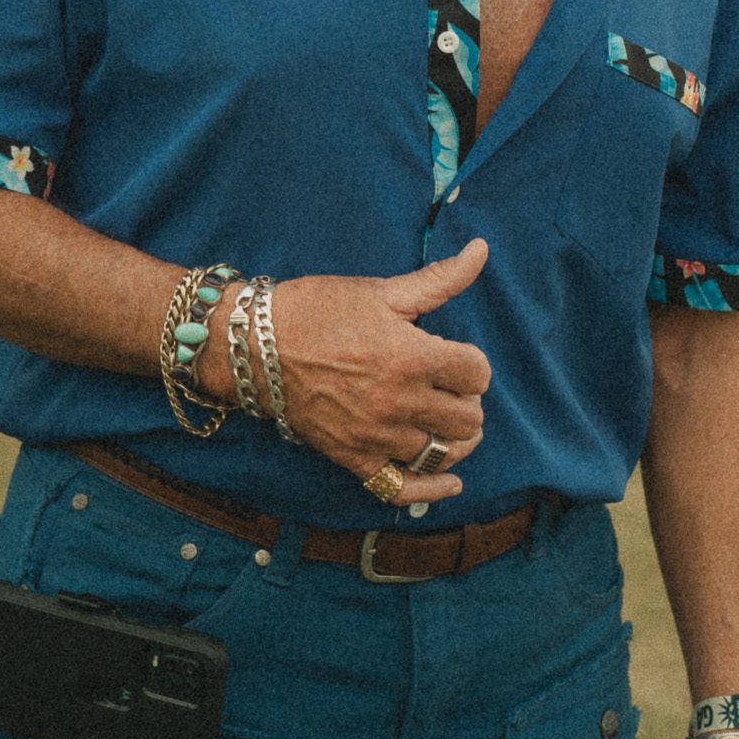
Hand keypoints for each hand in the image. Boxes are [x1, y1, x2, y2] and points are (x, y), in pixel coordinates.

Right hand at [242, 241, 490, 504]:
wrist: (256, 347)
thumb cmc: (319, 311)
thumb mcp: (382, 290)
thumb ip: (440, 278)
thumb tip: (481, 249)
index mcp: (413, 356)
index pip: (477, 373)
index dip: (472, 362)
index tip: (457, 357)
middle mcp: (400, 402)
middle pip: (468, 418)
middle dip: (467, 400)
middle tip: (449, 387)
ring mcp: (378, 435)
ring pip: (444, 453)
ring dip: (453, 437)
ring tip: (445, 420)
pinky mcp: (355, 458)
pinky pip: (403, 489)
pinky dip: (432, 489)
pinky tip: (450, 483)